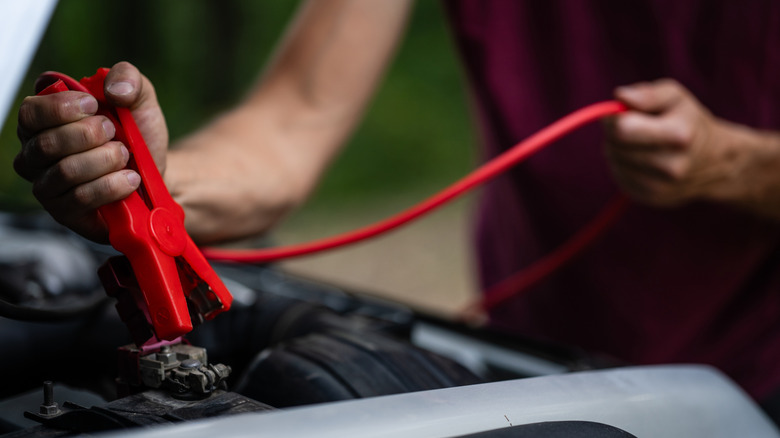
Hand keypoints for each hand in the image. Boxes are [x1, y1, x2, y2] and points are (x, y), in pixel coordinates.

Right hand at [14, 61, 167, 241]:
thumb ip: (128, 78)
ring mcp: (47, 185)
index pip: (31, 112)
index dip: (61, 108)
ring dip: (104, 161)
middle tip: (116, 134)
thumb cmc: (138, 136)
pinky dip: (110, 186)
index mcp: (43, 121)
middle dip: (90, 136)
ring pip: (65, 172)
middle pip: (47, 144)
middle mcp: (36, 153)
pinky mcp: (64, 212)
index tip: (94, 105)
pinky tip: (129, 179)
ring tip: (125, 156)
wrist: (156, 176)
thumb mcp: (139, 99)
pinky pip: (79, 199)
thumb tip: (113, 89)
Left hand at [605, 79, 733, 206]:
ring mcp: (661, 187)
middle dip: (616, 134)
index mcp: (679, 135)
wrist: (715, 161)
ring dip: (618, 150)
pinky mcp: (650, 199)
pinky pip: (620, 178)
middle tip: (633, 128)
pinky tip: (641, 160)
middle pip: (614, 146)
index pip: (622, 129)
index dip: (613, 118)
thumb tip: (620, 96)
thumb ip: (648, 94)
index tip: (621, 113)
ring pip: (614, 162)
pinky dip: (623, 166)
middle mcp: (672, 166)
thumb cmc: (688, 122)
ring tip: (640, 144)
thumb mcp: (675, 97)